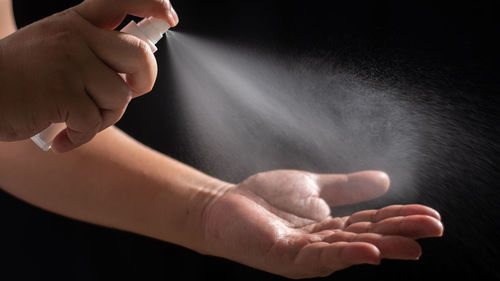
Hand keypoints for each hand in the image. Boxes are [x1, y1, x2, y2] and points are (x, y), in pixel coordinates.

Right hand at [0, 0, 178, 151]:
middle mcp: (76, 37)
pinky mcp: (62, 94)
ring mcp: (69, 64)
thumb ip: (92, 49)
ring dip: (106, 117)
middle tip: (130, 91)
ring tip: (80, 120)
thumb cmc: (21, 78)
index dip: (152, 5)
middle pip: (140, 56)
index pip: (120, 1)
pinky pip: (95, 122)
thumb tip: (138, 62)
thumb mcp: (55, 48)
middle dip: (144, 81)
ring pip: (121, 96)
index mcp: (76, 23)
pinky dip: (82, 136)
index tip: (169, 18)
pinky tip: (64, 137)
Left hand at [202, 170, 442, 278]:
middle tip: (435, 228)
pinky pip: (318, 258)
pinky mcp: (286, 257)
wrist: (224, 204)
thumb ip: (347, 186)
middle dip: (401, 233)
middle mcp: (324, 244)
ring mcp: (305, 254)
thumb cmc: (266, 198)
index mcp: (331, 226)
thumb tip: (385, 179)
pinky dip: (344, 255)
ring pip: (350, 250)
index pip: (372, 222)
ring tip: (413, 244)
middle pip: (368, 237)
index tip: (432, 214)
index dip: (400, 217)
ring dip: (382, 246)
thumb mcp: (314, 187)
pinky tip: (368, 251)